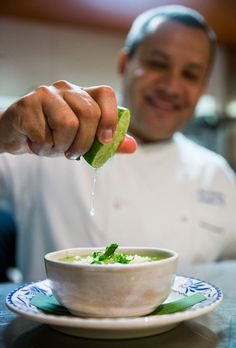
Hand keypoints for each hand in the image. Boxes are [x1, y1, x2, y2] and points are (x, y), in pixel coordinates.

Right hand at [0, 80, 136, 157]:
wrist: (18, 135)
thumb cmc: (53, 135)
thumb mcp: (82, 140)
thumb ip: (106, 142)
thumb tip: (132, 147)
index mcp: (83, 95)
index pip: (106, 93)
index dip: (111, 117)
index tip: (105, 140)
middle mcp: (66, 88)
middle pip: (89, 112)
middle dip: (84, 143)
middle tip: (73, 153)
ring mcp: (45, 94)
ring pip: (68, 124)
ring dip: (62, 147)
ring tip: (53, 146)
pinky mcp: (27, 105)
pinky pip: (44, 135)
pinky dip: (42, 149)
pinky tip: (36, 142)